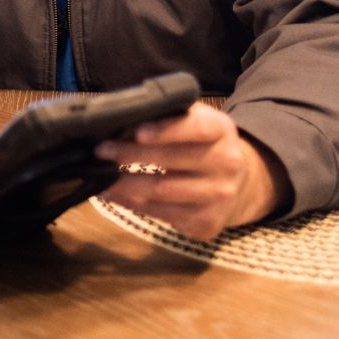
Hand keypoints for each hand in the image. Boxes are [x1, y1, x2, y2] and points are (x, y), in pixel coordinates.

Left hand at [94, 102, 287, 240]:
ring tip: (99, 176)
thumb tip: (124, 115)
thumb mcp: (196, 121)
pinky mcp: (206, 223)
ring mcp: (219, 196)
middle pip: (172, 161)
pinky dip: (132, 204)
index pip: (195, 128)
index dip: (166, 130)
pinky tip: (114, 194)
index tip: (137, 131)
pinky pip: (161, 214)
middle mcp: (226, 163)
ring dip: (124, 184)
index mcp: (221, 130)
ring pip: (162, 191)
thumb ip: (169, 115)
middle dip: (130, 155)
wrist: (239, 184)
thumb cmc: (202, 145)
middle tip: (101, 150)